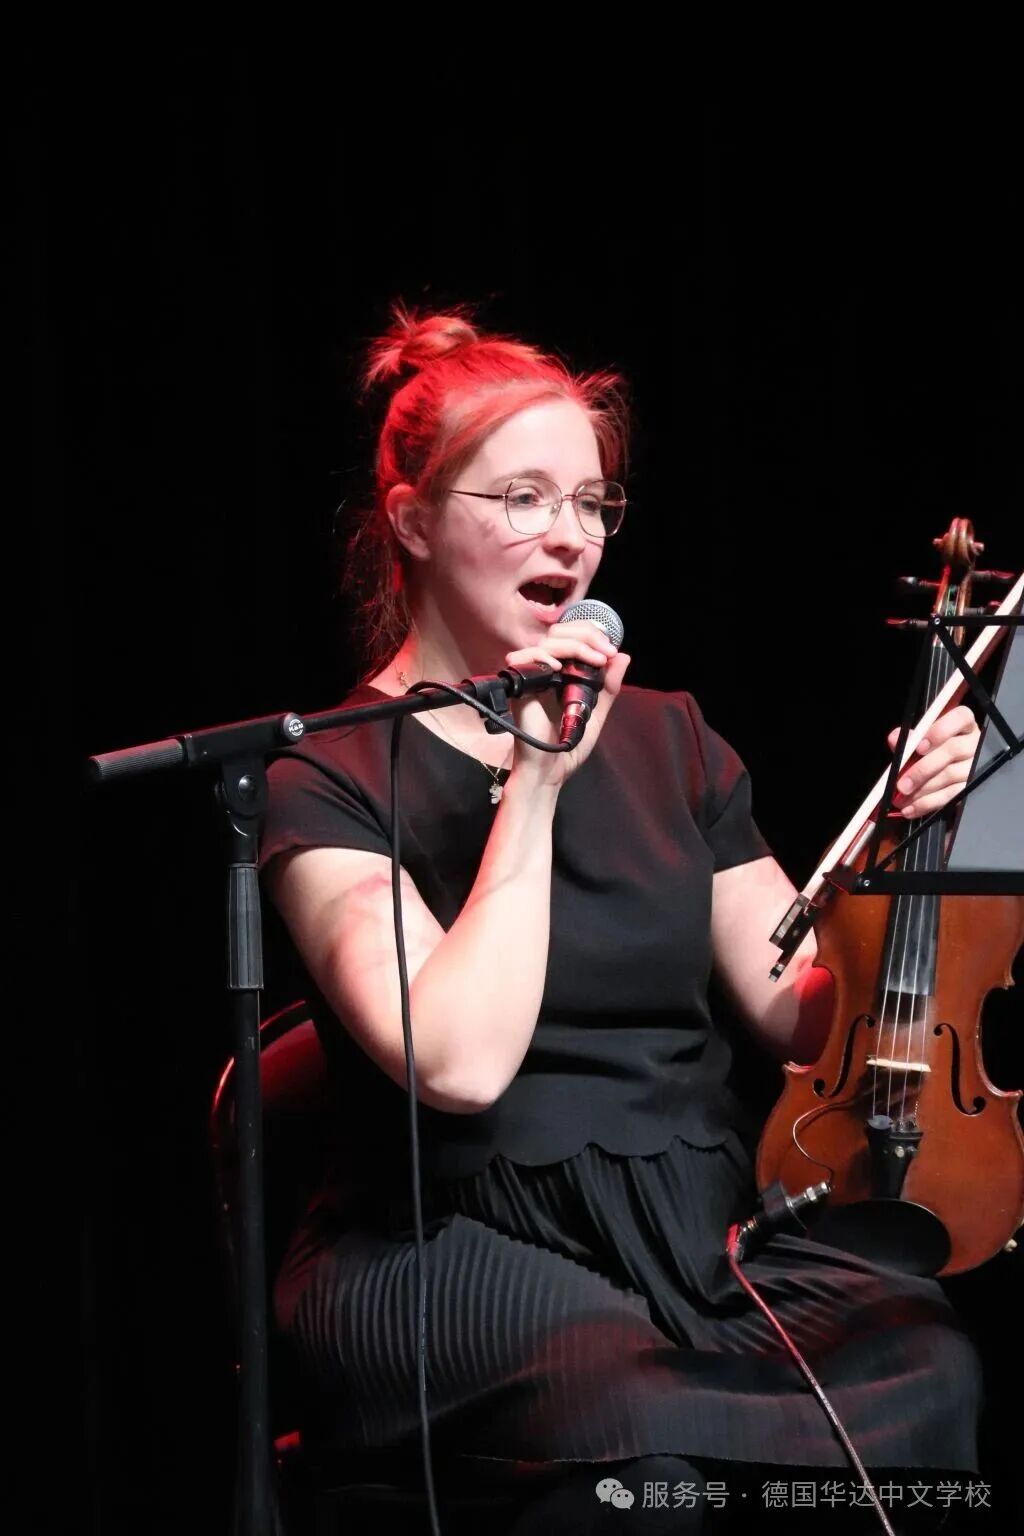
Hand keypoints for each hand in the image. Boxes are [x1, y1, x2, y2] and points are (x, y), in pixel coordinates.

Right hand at [502, 620, 630, 787]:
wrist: (551, 770)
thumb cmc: (569, 744)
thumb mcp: (597, 711)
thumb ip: (609, 686)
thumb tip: (623, 656)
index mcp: (562, 673)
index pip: (572, 637)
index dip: (592, 635)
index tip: (611, 652)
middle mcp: (546, 671)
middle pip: (560, 632)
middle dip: (587, 635)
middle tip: (606, 653)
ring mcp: (532, 677)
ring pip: (548, 642)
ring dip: (575, 645)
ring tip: (595, 660)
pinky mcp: (519, 687)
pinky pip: (524, 659)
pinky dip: (542, 656)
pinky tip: (558, 668)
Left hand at [886, 704, 979, 817]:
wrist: (947, 771)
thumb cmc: (934, 750)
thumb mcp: (922, 740)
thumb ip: (909, 738)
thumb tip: (895, 738)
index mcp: (962, 724)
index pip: (960, 718)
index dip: (939, 731)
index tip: (919, 746)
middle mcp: (974, 743)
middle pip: (952, 750)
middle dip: (923, 769)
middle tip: (902, 783)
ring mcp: (976, 765)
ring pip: (950, 775)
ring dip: (922, 789)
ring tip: (902, 797)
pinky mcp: (972, 787)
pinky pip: (952, 796)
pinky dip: (928, 803)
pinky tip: (912, 807)